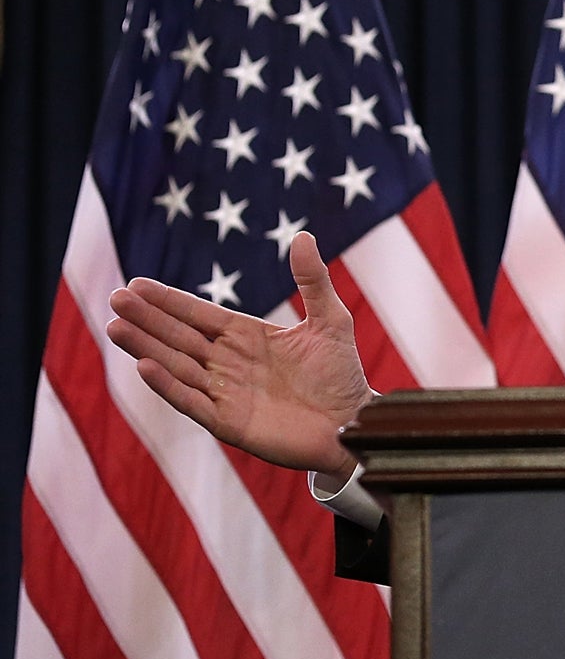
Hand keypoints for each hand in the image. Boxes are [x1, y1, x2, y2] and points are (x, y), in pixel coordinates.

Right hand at [106, 231, 371, 476]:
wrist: (353, 423)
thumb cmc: (341, 373)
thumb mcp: (330, 320)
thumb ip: (312, 281)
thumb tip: (302, 235)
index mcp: (247, 337)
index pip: (199, 315)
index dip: (169, 301)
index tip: (137, 284)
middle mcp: (229, 363)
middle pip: (180, 337)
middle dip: (148, 319)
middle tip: (116, 298)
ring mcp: (225, 393)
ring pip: (177, 366)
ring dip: (147, 348)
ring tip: (116, 327)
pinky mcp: (228, 422)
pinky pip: (192, 402)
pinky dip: (168, 386)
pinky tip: (145, 367)